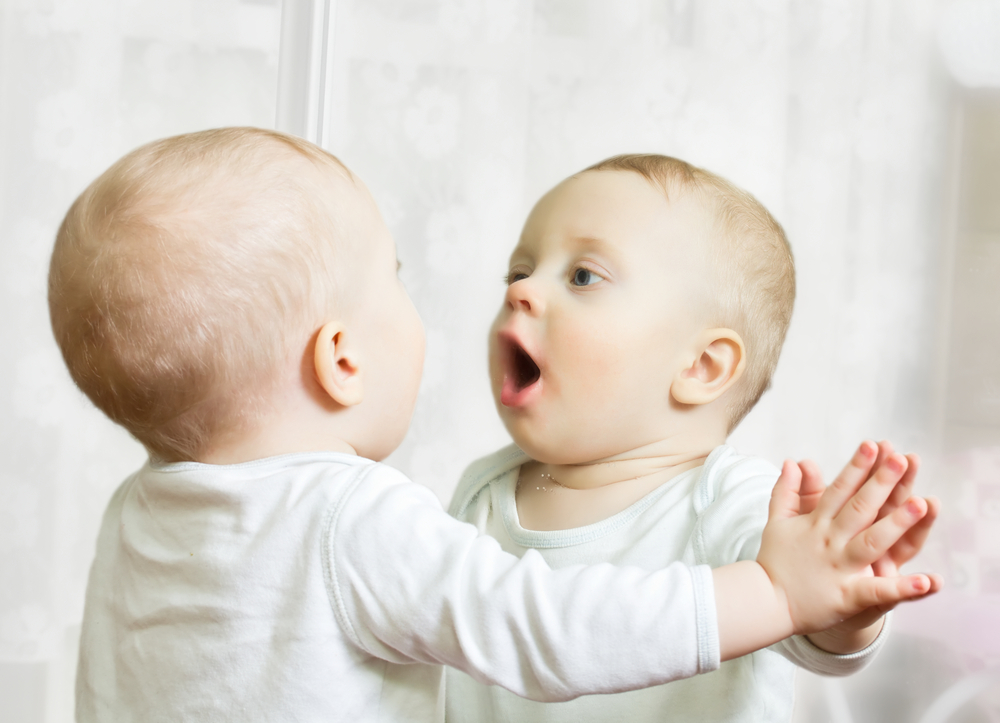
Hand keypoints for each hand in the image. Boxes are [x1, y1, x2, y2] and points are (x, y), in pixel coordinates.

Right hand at [757, 443, 938, 636]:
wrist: (763, 602)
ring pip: (872, 542)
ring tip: (922, 504)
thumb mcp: (777, 521)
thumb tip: (793, 461)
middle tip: (902, 459)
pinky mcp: (847, 597)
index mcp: (815, 524)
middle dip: (881, 483)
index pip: (839, 489)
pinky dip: (901, 588)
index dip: (856, 467)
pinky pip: (877, 592)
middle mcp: (829, 542)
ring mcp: (839, 568)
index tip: (872, 445)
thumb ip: (787, 491)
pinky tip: (927, 581)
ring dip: (897, 523)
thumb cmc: (775, 561)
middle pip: (859, 508)